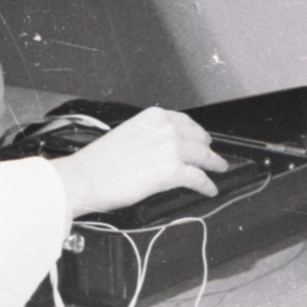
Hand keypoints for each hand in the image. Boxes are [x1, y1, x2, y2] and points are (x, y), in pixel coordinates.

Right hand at [55, 107, 227, 215]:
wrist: (86, 178)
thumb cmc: (99, 161)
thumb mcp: (128, 134)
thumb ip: (149, 136)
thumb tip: (161, 148)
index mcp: (154, 117)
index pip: (185, 122)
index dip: (197, 132)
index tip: (202, 138)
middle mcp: (166, 128)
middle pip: (198, 138)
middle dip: (207, 148)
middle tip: (212, 155)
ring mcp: (172, 149)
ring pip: (203, 157)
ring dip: (214, 164)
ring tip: (219, 169)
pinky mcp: (173, 171)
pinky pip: (198, 178)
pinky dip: (207, 185)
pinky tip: (210, 190)